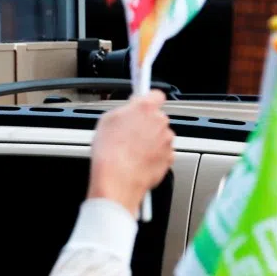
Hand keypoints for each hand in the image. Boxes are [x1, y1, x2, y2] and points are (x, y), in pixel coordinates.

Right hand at [88, 90, 174, 214]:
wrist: (118, 181)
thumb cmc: (109, 153)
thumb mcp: (107, 120)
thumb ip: (124, 111)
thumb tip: (129, 111)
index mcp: (145, 107)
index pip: (156, 94)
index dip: (148, 100)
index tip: (143, 104)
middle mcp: (160, 122)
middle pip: (157, 118)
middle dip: (146, 124)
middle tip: (130, 134)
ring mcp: (166, 140)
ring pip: (160, 136)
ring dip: (150, 141)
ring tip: (132, 151)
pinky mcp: (169, 157)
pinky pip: (162, 153)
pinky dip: (154, 156)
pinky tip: (138, 161)